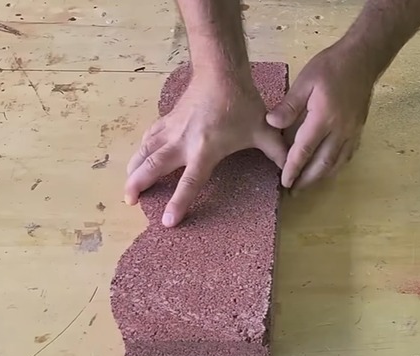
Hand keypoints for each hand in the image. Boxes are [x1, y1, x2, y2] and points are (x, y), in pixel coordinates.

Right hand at [125, 76, 286, 226]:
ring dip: (134, 170)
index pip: (190, 181)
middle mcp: (183, 142)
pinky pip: (149, 138)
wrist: (220, 71)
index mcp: (205, 149)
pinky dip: (140, 150)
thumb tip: (292, 177)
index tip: (167, 220)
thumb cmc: (242, 102)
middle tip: (129, 202)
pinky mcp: (167, 120)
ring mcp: (172, 130)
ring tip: (127, 188)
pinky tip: (136, 159)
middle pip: (155, 167)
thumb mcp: (264, 131)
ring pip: (146, 152)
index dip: (179, 202)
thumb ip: (278, 155)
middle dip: (140, 185)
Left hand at [266, 42, 376, 189]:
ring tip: (307, 185)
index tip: (284, 181)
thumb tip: (271, 124)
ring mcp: (352, 132)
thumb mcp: (305, 81)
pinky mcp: (359, 130)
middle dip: (307, 180)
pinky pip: (347, 155)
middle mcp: (340, 130)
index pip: (305, 150)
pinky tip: (327, 170)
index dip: (293, 168)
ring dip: (321, 177)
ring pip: (337, 163)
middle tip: (293, 191)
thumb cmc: (331, 67)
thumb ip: (289, 105)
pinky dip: (336, 166)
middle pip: (323, 163)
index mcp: (324, 118)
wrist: (363, 59)